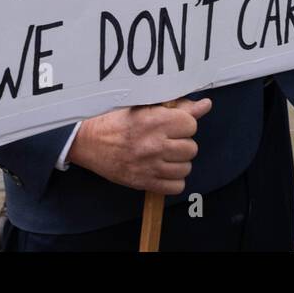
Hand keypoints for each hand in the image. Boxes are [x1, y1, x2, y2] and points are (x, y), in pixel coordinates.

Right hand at [68, 98, 211, 193]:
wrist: (88, 141)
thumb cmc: (116, 120)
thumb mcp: (145, 106)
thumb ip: (178, 107)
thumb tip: (205, 105)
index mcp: (155, 121)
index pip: (191, 125)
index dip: (184, 124)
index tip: (173, 124)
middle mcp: (155, 145)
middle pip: (191, 148)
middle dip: (182, 143)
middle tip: (167, 140)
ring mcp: (150, 166)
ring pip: (186, 168)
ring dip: (178, 162)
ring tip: (164, 155)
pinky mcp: (144, 183)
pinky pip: (176, 187)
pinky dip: (173, 180)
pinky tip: (163, 170)